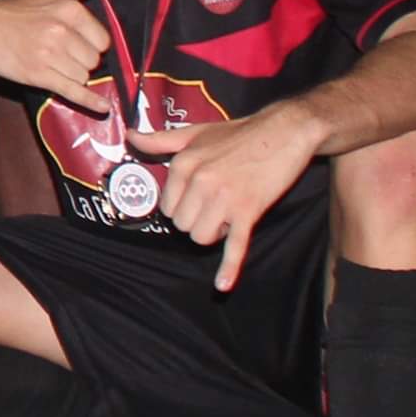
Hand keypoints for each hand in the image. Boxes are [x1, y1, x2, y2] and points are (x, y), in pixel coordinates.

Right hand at [0, 0, 114, 102]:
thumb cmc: (15, 9)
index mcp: (71, 10)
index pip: (102, 40)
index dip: (90, 44)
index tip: (73, 42)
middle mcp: (63, 32)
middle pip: (93, 61)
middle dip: (80, 61)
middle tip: (58, 54)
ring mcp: (51, 55)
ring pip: (82, 76)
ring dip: (71, 75)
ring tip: (51, 65)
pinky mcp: (38, 76)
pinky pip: (73, 91)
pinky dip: (90, 101)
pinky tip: (103, 108)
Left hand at [128, 106, 318, 286]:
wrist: (285, 131)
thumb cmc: (239, 134)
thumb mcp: (195, 134)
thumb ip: (160, 140)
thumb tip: (130, 136)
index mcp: (183, 164)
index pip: (168, 208)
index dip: (184, 207)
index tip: (201, 196)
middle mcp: (199, 181)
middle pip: (183, 225)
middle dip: (199, 220)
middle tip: (218, 203)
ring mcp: (224, 198)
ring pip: (202, 237)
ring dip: (214, 232)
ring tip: (230, 213)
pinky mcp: (248, 211)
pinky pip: (235, 246)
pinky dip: (229, 268)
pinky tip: (222, 285)